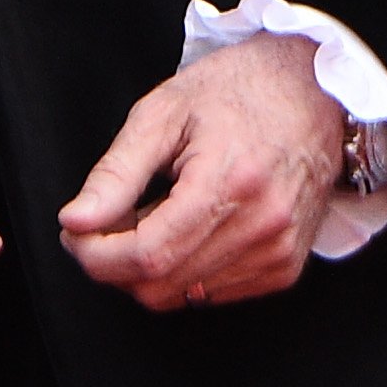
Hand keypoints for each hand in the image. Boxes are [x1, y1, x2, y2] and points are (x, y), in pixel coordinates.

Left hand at [57, 34, 342, 311]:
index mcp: (229, 184)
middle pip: (159, 285)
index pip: (146, 256)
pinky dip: (184, 270)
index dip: (96, 254)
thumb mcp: (163, 113)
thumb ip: (116, 173)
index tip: (74, 231)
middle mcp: (262, 228)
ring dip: (150, 266)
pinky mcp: (284, 267)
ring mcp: (278, 253)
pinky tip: (186, 226)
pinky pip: (212, 294)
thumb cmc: (237, 91)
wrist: (312, 92)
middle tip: (107, 217)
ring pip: (182, 296)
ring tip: (154, 211)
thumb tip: (75, 221)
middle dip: (115, 261)